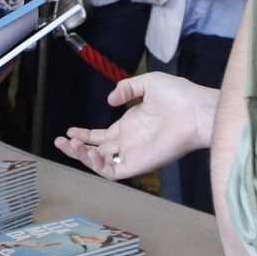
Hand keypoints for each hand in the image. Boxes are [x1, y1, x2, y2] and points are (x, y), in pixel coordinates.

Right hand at [53, 72, 217, 179]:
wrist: (196, 111)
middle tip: (60, 141)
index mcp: (130, 126)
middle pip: (96, 151)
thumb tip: (109, 99)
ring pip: (101, 163)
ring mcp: (133, 154)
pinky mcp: (138, 165)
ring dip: (82, 156)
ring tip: (68, 145)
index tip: (69, 131)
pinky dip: (98, 165)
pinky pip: (113, 171)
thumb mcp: (147, 84)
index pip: (102, 136)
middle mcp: (129, 142)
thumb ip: (127, 89)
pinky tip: (88, 152)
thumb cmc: (179, 96)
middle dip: (76, 148)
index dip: (84, 135)